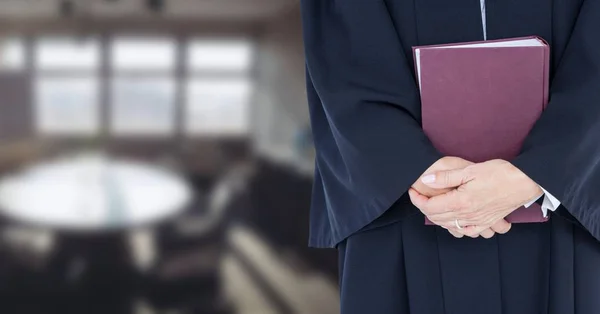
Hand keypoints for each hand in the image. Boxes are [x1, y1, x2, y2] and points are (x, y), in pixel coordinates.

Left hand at [410, 159, 541, 236]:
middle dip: (424, 208)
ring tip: (433, 205)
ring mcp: (478, 221)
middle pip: (437, 218)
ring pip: (450, 226)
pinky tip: (454, 221)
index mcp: (461, 202)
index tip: (412, 191)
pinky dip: (456, 228)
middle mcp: (468, 216)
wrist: (525, 181)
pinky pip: (468, 232)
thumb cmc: (500, 173)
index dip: (417, 200)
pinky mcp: (487, 222)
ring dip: (437, 218)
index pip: (430, 208)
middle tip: (420, 196)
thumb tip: (426, 180)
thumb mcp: (469, 170)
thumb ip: (445, 177)